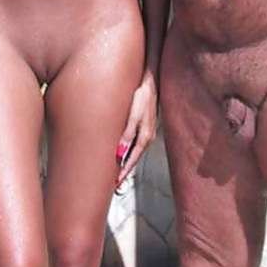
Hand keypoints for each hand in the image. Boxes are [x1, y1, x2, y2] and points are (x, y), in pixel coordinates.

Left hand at [116, 71, 157, 187]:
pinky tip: (123, 153)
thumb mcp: (133, 115)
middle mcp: (147, 138)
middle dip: (125, 170)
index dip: (124, 172)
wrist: (151, 82)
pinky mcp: (144, 126)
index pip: (132, 160)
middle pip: (134, 159)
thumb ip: (126, 134)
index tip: (115, 183)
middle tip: (115, 183)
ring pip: (135, 152)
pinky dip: (129, 152)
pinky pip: (135, 144)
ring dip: (126, 162)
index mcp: (145, 137)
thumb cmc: (141, 96)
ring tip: (117, 171)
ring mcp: (146, 132)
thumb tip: (119, 154)